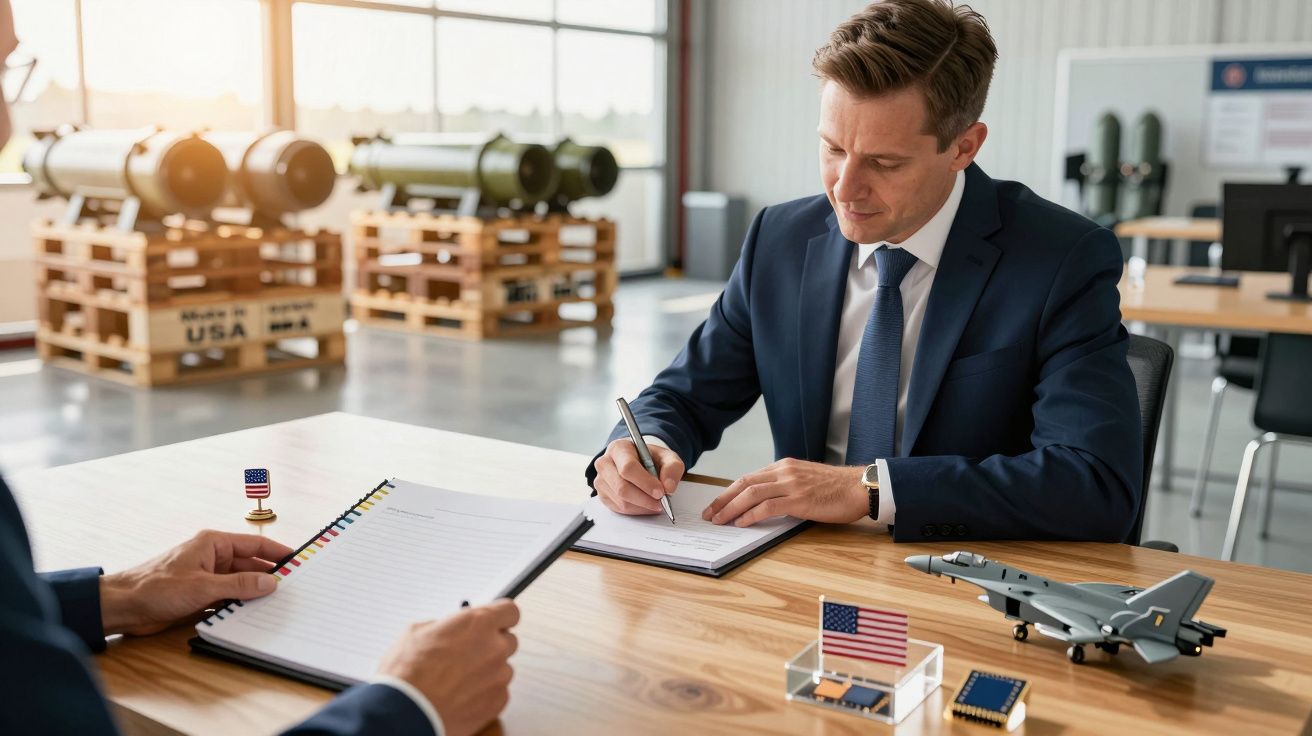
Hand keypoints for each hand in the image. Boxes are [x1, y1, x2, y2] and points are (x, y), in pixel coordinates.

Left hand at [99, 530, 293, 635]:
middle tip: (292, 588)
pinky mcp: (198, 596)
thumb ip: (239, 585)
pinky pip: (226, 599)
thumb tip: (270, 583)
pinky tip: (252, 615)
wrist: (122, 607)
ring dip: (253, 594)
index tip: (297, 561)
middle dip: (267, 577)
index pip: (253, 545)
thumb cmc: (155, 587)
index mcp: (212, 544)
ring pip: (238, 584)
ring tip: (276, 604)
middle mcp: (211, 558)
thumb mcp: (203, 586)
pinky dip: (238, 606)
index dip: (276, 553)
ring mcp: (205, 578)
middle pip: (248, 566)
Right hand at [378, 600, 519, 735]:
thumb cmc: (407, 673)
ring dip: (488, 670)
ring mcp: (498, 676)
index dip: (501, 616)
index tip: (495, 621)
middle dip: (492, 644)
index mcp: (477, 623)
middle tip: (470, 653)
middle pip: (508, 640)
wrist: (405, 712)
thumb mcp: (418, 632)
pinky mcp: (497, 701)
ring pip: (503, 668)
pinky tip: (462, 695)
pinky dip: (485, 692)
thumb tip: (451, 630)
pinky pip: (499, 691)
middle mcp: (494, 647)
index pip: (509, 611)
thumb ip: (446, 626)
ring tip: (459, 680)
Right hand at [593, 438, 684, 515]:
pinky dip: (636, 510)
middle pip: (622, 487)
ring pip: (621, 501)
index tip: (660, 491)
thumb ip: (672, 468)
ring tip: (655, 503)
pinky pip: (619, 509)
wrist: (638, 462)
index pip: (628, 468)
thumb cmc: (650, 458)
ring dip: (642, 506)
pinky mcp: (602, 495)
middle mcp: (605, 464)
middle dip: (645, 499)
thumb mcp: (667, 457)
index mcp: (619, 448)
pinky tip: (646, 504)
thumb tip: (668, 487)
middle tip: (661, 502)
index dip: (645, 482)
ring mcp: (601, 481)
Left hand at [703, 458, 867, 526]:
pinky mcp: (799, 499)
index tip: (717, 503)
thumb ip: (786, 486)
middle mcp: (784, 471)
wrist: (860, 487)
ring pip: (751, 493)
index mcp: (784, 466)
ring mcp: (791, 484)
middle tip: (709, 513)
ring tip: (719, 520)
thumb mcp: (805, 479)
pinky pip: (768, 506)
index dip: (729, 491)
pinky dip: (751, 515)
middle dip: (723, 499)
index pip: (749, 477)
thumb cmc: (836, 488)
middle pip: (744, 483)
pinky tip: (742, 523)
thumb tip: (766, 502)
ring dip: (731, 508)